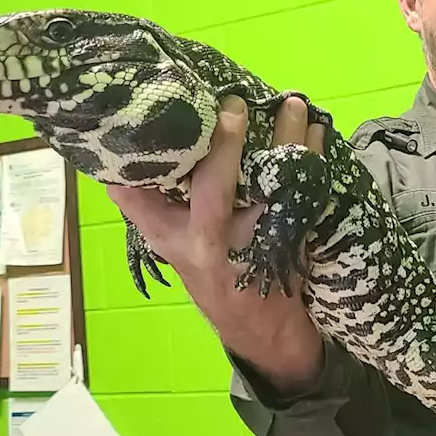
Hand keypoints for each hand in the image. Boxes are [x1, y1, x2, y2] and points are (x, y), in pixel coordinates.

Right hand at [105, 94, 327, 393]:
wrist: (261, 330)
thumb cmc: (211, 276)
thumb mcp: (170, 246)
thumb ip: (149, 206)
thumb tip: (118, 154)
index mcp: (171, 238)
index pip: (139, 197)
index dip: (137, 158)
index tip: (145, 112)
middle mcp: (208, 242)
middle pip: (212, 191)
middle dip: (224, 147)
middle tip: (234, 106)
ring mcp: (252, 245)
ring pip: (270, 188)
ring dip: (286, 143)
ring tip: (292, 105)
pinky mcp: (288, 245)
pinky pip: (304, 197)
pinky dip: (314, 162)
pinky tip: (316, 132)